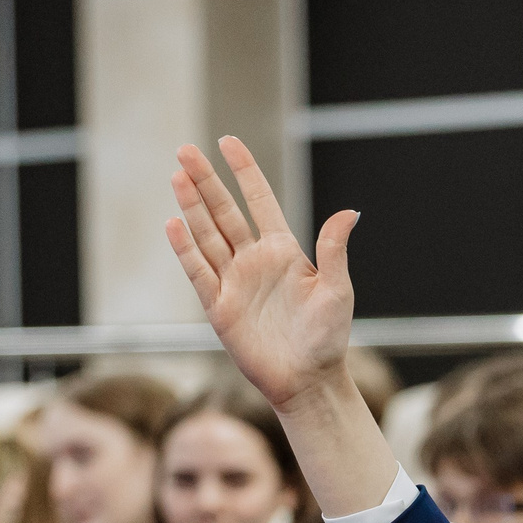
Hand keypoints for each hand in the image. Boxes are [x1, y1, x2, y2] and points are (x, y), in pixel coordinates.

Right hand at [166, 138, 359, 412]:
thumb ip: (334, 250)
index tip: (228, 142)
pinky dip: (185, 249)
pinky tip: (173, 223)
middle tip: (186, 150)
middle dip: (206, 181)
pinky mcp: (219, 307)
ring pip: (207, 235)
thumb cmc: (328, 337)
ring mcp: (234, 282)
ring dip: (192, 206)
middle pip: (224, 212)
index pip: (259, 200)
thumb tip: (349, 211)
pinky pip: (199, 272)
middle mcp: (255, 260)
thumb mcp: (338, 291)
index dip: (244, 171)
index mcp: (284, 250)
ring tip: (177, 175)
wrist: (308, 381)